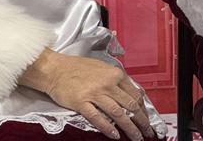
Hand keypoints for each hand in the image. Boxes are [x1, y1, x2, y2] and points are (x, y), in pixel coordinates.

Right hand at [19, 49, 154, 140]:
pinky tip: (115, 135)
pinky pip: (98, 118)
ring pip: (118, 114)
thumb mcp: (102, 68)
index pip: (135, 94)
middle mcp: (108, 83)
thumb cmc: (76, 67)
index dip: (143, 109)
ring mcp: (95, 93)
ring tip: (136, 137)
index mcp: (115, 74)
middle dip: (142, 121)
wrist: (54, 69)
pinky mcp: (82, 103)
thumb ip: (116, 80)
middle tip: (147, 132)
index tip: (146, 118)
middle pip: (131, 105)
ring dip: (130, 128)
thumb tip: (129, 93)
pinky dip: (108, 128)